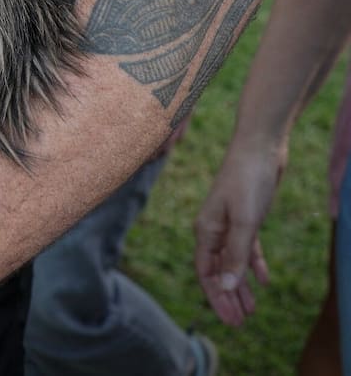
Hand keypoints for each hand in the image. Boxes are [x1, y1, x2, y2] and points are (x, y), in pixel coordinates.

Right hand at [193, 136, 281, 325]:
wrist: (260, 147)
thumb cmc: (247, 179)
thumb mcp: (244, 220)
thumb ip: (235, 254)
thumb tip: (226, 286)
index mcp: (205, 230)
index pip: (207, 273)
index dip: (216, 297)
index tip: (229, 320)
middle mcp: (213, 230)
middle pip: (218, 271)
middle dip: (228, 297)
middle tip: (240, 322)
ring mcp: (230, 223)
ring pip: (233, 262)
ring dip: (241, 285)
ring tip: (252, 309)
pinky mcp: (246, 217)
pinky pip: (248, 248)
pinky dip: (255, 264)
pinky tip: (264, 280)